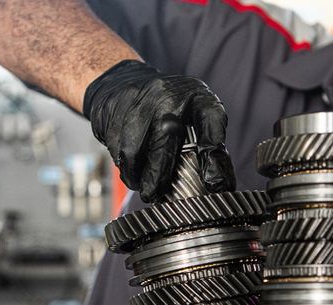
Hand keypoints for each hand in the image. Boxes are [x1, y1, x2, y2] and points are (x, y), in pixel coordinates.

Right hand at [83, 60, 235, 202]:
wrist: (123, 82)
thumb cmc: (167, 107)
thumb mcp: (194, 113)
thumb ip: (207, 142)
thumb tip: (218, 184)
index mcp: (196, 96)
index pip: (212, 121)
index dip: (215, 156)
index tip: (216, 184)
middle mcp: (169, 95)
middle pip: (166, 136)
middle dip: (160, 173)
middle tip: (156, 195)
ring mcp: (139, 102)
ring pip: (134, 148)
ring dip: (137, 175)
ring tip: (144, 188)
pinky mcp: (114, 112)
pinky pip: (117, 150)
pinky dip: (125, 168)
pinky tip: (132, 171)